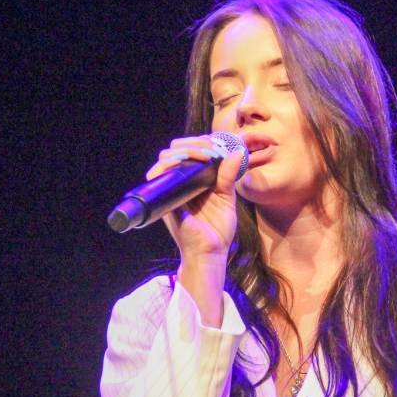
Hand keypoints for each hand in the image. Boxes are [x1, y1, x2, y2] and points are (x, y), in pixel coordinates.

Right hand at [145, 135, 246, 261]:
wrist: (210, 253)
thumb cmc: (217, 230)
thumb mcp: (227, 198)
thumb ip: (228, 176)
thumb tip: (236, 152)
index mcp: (192, 181)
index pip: (187, 152)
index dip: (199, 142)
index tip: (216, 144)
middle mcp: (179, 184)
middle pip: (173, 151)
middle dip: (192, 143)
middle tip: (211, 149)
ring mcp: (171, 191)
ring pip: (165, 159)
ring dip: (185, 150)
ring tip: (204, 155)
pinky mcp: (167, 200)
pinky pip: (160, 177)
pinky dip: (171, 165)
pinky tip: (189, 162)